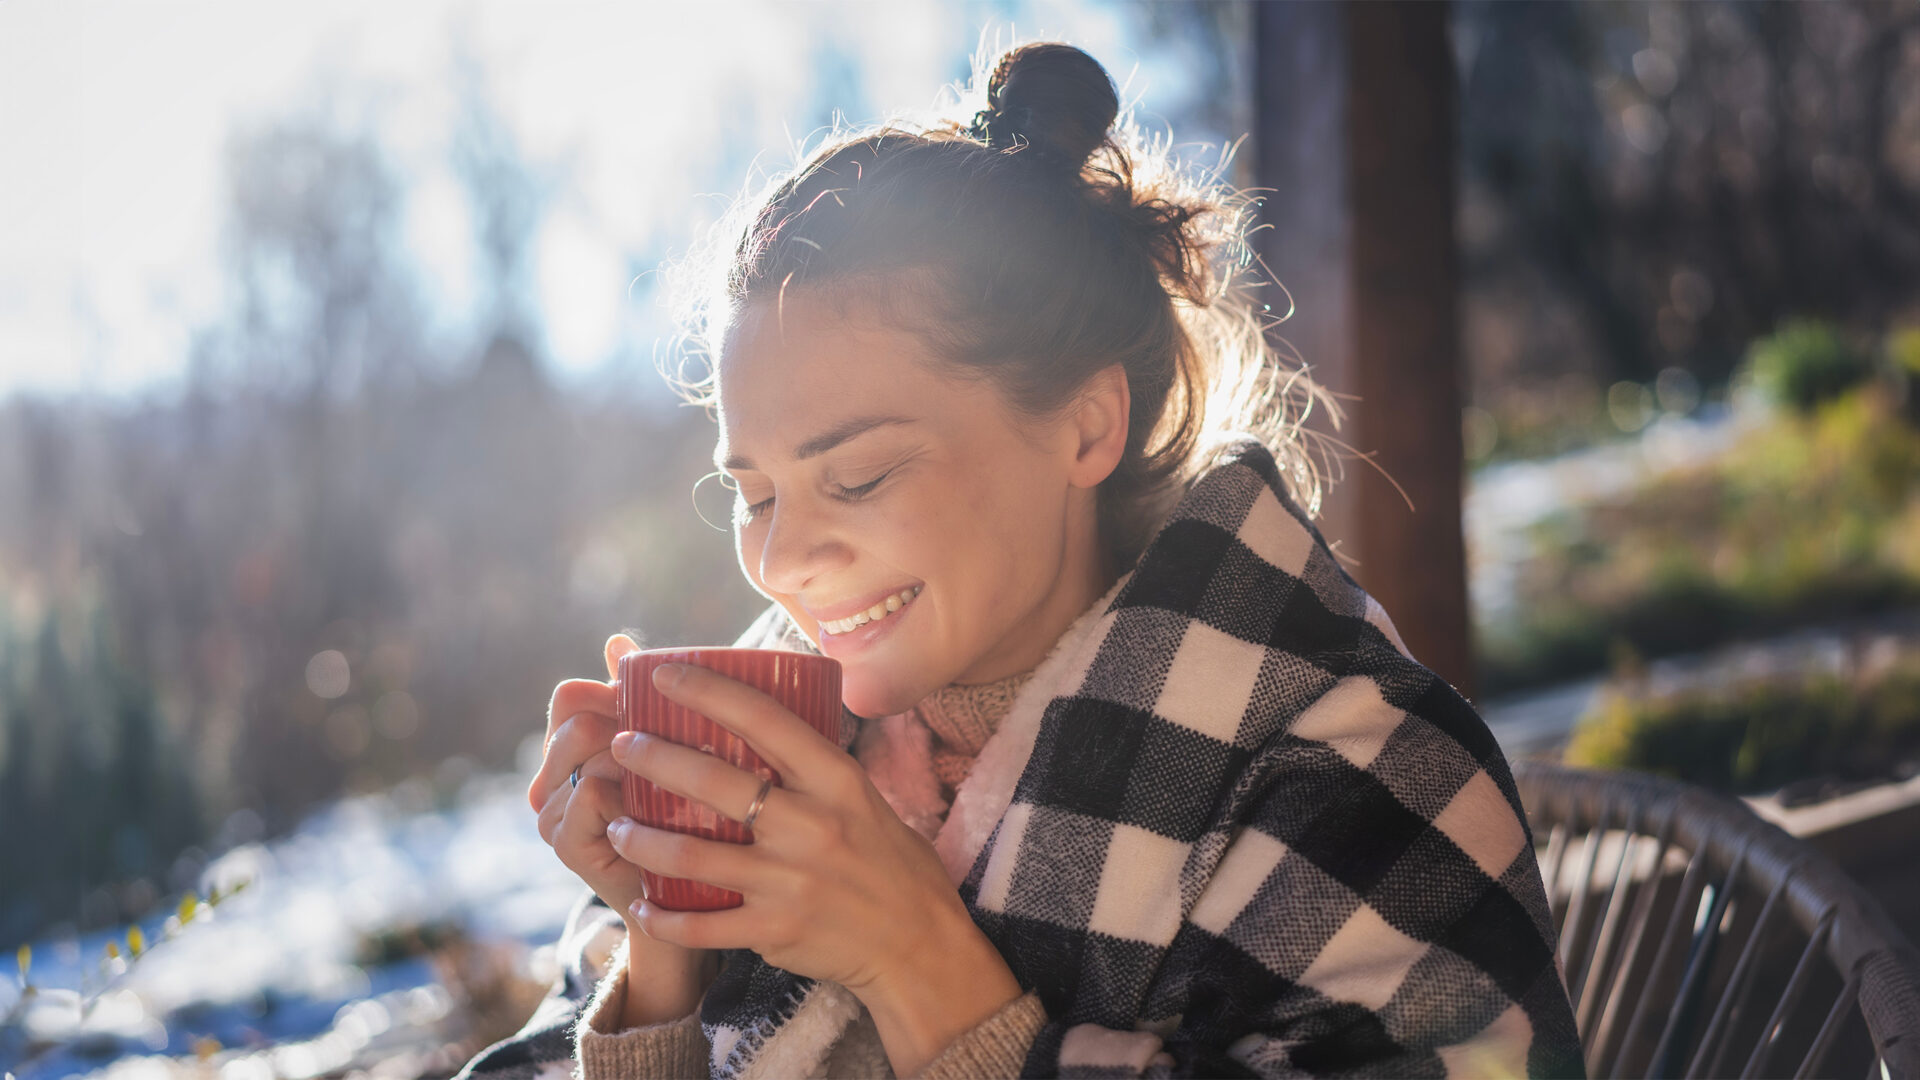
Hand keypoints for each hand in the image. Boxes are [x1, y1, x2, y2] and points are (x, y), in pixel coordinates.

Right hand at [529, 634, 713, 1023]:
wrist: (691, 903)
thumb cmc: (689, 821)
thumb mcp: (672, 752)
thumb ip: (642, 700)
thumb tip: (617, 640)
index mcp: (571, 751)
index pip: (571, 696)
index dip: (611, 691)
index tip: (655, 706)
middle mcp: (551, 779)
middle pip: (573, 716)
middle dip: (624, 719)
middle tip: (674, 742)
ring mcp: (553, 812)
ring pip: (584, 747)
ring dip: (632, 756)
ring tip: (670, 779)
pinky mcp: (566, 844)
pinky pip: (590, 790)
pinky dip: (625, 792)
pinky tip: (657, 808)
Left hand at [606, 662, 1023, 1073]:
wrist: (919, 945)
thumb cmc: (892, 864)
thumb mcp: (865, 800)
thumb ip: (816, 771)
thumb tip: (761, 728)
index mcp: (836, 781)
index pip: (764, 718)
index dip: (706, 691)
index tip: (663, 675)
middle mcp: (810, 825)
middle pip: (713, 781)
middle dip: (654, 758)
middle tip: (621, 745)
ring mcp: (789, 881)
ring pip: (691, 855)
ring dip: (640, 839)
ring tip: (616, 826)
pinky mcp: (774, 929)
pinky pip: (701, 925)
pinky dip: (664, 917)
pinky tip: (643, 906)